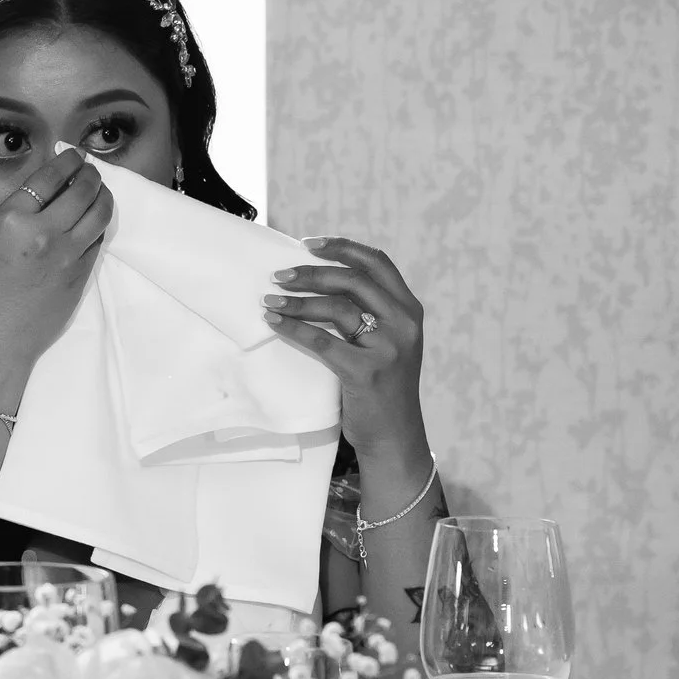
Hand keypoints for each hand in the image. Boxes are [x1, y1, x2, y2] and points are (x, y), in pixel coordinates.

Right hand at [0, 147, 112, 404]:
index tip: (73, 155)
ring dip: (103, 195)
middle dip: (91, 174)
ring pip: (99, 212)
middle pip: (81, 189)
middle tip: (91, 170)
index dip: (67, 161)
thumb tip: (49, 188)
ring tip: (100, 190)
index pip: (50, 176)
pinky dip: (99, 225)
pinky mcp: (83, 273)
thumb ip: (19, 213)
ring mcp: (67, 254)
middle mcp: (43, 231)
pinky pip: (98, 239)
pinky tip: (94, 221)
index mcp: (12, 218)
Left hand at [263, 236, 427, 457]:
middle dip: (311, 273)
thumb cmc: (381, 386)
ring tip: (269, 300)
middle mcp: (404, 324)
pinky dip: (294, 328)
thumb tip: (319, 280)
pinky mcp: (366, 372)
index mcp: (409, 311)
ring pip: (336, 308)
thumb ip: (370, 313)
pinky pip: (322, 341)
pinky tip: (274, 322)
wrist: (394, 435)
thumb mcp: (388, 342)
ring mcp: (388, 348)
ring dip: (297, 301)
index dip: (342, 247)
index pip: (377, 263)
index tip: (308, 243)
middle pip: (352, 281)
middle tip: (279, 275)